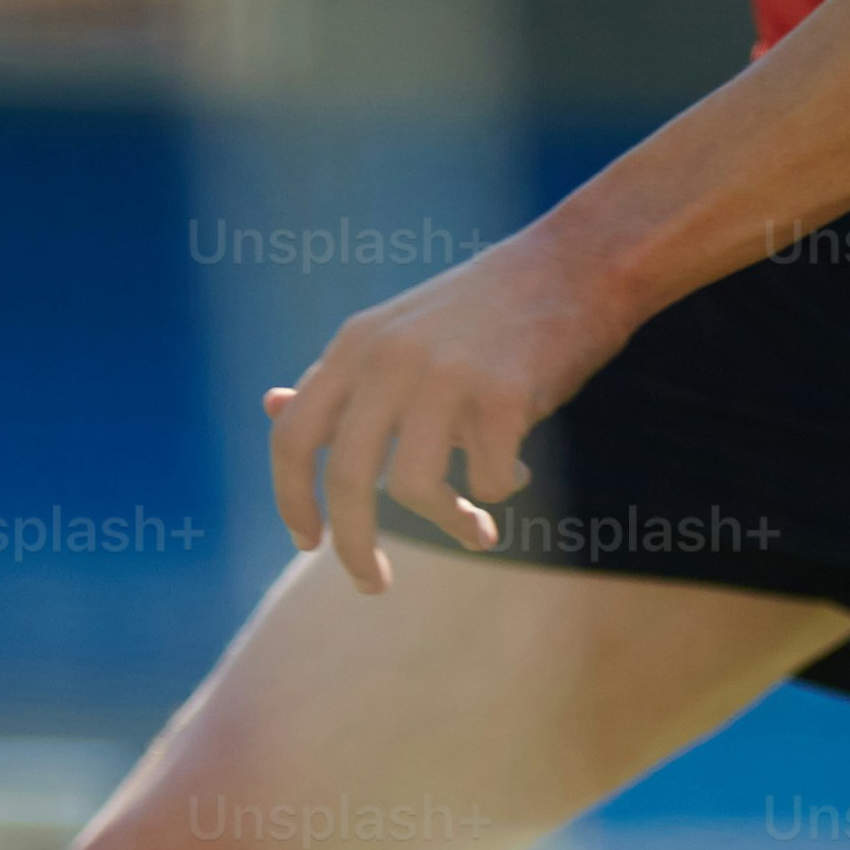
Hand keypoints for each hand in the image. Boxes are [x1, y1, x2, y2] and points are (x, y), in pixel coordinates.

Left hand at [260, 229, 640, 592]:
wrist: (577, 265)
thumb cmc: (486, 310)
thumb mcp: (394, 331)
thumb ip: (341, 376)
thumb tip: (272, 407)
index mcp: (355, 347)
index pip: (293, 435)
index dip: (291, 498)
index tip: (308, 542)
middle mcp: (389, 359)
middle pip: (346, 477)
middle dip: (354, 545)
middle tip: (372, 584)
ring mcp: (446, 375)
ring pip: (414, 489)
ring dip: (447, 525)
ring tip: (477, 532)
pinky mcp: (505, 394)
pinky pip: (491, 480)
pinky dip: (504, 489)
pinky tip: (520, 470)